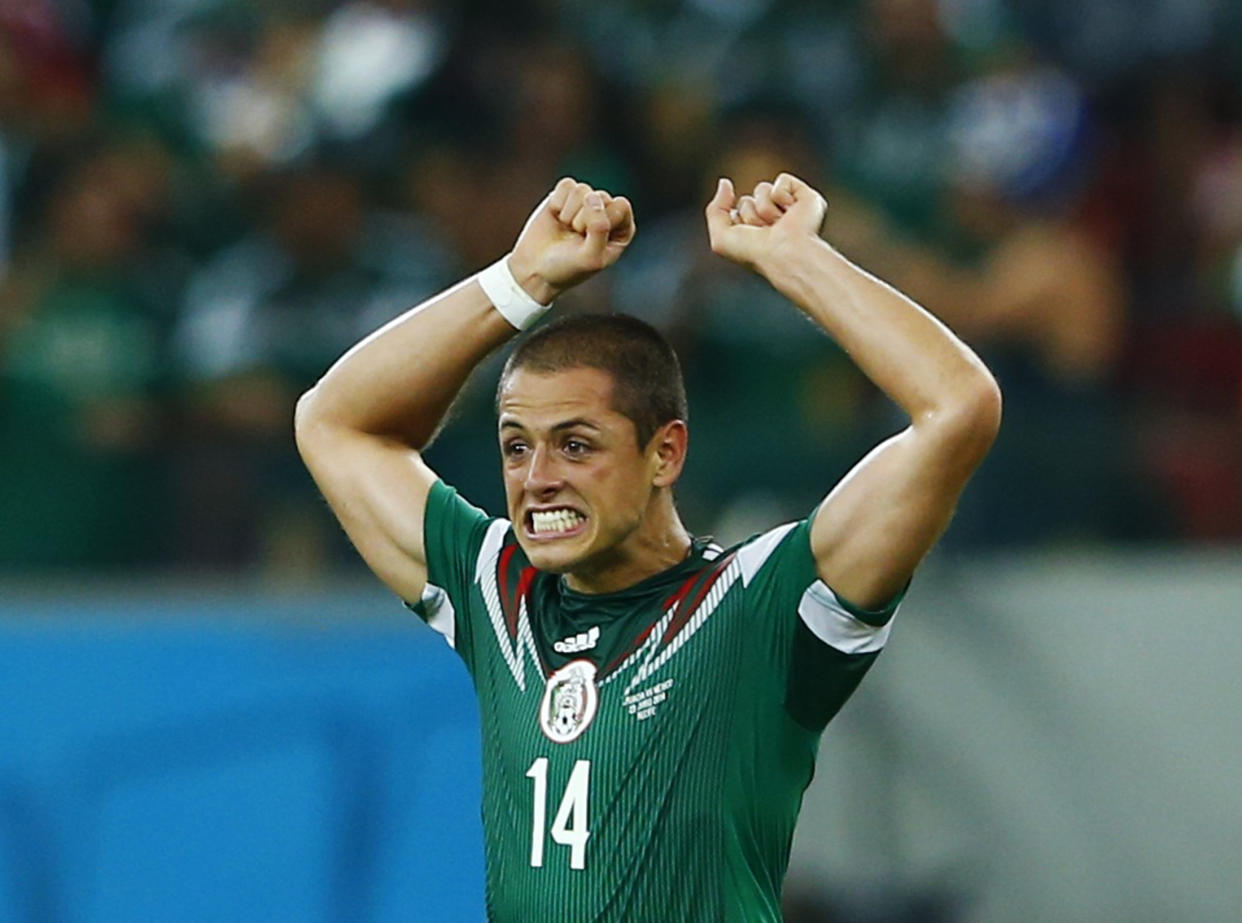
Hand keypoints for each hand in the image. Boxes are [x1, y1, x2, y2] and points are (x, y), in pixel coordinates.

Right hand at [509, 178, 635, 302]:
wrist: (535, 269)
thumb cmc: (567, 268)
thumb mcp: (590, 257)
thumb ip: (599, 228)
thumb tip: (591, 196)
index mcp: (622, 229)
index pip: (621, 206)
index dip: (603, 221)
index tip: (590, 240)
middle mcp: (607, 213)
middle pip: (600, 196)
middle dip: (583, 219)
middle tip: (576, 238)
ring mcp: (585, 203)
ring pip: (582, 189)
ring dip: (569, 213)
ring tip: (567, 229)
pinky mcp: (565, 196)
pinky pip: (567, 184)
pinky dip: (558, 202)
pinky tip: (557, 217)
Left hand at [704, 173, 826, 270]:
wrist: (784, 254)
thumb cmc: (755, 253)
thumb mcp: (721, 237)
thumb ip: (715, 209)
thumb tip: (724, 183)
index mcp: (756, 231)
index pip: (737, 211)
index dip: (738, 222)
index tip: (750, 239)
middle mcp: (772, 219)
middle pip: (747, 200)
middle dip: (750, 215)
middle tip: (765, 232)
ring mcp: (789, 208)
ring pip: (762, 189)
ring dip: (765, 209)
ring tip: (778, 225)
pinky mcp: (806, 197)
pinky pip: (782, 180)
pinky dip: (781, 195)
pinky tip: (791, 212)